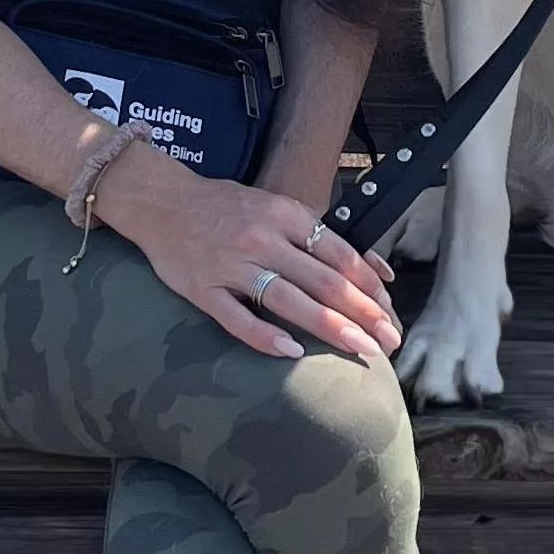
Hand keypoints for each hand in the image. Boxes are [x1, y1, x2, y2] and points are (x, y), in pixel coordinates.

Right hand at [99, 146, 404, 362]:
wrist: (161, 201)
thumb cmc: (226, 207)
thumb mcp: (279, 208)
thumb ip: (322, 238)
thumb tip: (377, 271)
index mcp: (284, 215)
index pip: (339, 255)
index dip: (370, 287)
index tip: (391, 313)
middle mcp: (262, 238)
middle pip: (322, 281)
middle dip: (363, 313)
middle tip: (389, 340)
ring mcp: (231, 265)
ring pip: (288, 300)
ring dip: (330, 327)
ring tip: (360, 349)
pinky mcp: (203, 289)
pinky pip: (237, 318)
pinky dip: (266, 336)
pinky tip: (292, 352)